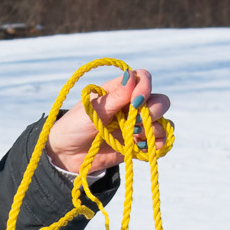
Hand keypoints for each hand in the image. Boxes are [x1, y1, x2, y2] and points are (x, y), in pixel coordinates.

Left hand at [44, 68, 171, 175]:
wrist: (67, 154)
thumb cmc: (75, 125)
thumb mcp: (93, 110)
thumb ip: (116, 96)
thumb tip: (131, 75)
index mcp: (120, 91)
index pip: (144, 78)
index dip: (145, 88)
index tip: (135, 102)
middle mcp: (132, 106)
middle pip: (160, 101)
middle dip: (153, 112)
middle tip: (133, 124)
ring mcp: (137, 126)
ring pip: (163, 122)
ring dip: (154, 130)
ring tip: (135, 138)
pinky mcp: (138, 144)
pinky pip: (159, 143)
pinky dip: (156, 146)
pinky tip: (140, 148)